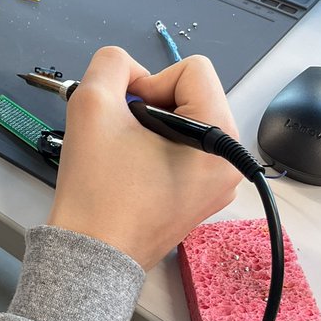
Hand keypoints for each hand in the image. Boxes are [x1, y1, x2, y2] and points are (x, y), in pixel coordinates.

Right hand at [47, 47, 240, 269]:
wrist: (89, 256)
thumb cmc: (96, 185)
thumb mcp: (91, 104)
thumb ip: (110, 64)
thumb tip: (128, 72)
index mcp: (221, 138)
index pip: (192, 70)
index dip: (149, 83)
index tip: (125, 116)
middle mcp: (230, 162)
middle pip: (192, 95)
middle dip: (151, 105)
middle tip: (120, 135)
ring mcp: (217, 185)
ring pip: (185, 121)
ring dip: (151, 126)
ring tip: (123, 153)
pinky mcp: (200, 199)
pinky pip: (183, 150)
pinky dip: (155, 149)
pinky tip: (130, 171)